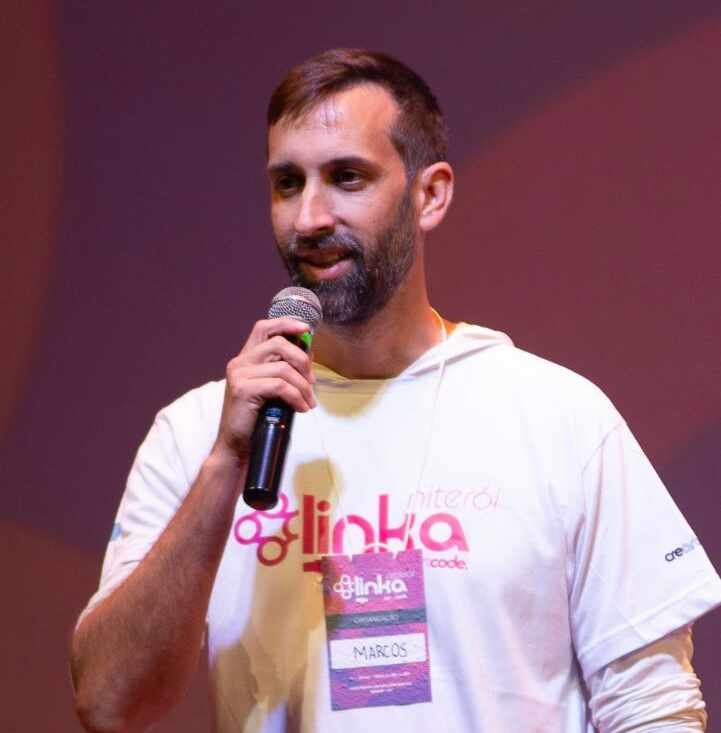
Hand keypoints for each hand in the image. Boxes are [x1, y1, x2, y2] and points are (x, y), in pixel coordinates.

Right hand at [213, 317, 315, 463]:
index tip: (306, 329)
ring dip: (303, 386)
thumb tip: (310, 353)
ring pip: (283, 368)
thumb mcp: (273, 389)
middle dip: (302, 361)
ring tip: (308, 402)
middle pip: (278, 344)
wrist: (238, 446)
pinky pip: (280, 386)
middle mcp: (239, 362)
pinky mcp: (243, 390)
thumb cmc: (258, 418)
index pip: (264, 327)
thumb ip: (286, 369)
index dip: (286, 323)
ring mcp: (239, 375)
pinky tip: (301, 408)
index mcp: (246, 358)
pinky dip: (296, 397)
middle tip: (312, 382)